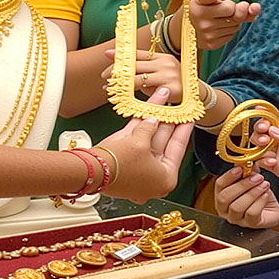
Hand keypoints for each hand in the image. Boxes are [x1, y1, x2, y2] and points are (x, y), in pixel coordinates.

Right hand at [95, 88, 191, 202]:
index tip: (190, 118)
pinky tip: (148, 108)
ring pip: (149, 138)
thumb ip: (151, 128)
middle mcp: (152, 176)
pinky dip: (141, 123)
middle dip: (169, 121)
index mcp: (164, 179)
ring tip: (163, 99)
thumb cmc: (118, 165)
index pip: (179, 148)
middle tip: (177, 106)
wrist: (88, 171)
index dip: (184, 130)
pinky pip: (136, 138)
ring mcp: (138, 168)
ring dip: (155, 118)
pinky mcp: (123, 159)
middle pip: (163, 142)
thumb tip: (154, 119)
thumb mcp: (141, 143)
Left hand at [101, 49, 184, 101]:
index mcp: (161, 57)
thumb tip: (122, 71)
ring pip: (138, 79)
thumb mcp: (162, 71)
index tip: (107, 54)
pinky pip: (148, 92)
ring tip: (111, 88)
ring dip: (122, 84)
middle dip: (117, 71)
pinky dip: (134, 95)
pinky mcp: (171, 89)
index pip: (138, 53)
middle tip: (104, 76)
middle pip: (135, 65)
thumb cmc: (174, 83)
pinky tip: (125, 98)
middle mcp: (164, 63)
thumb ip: (146, 69)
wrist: (197, 93)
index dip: (122, 53)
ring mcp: (168, 75)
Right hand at [174, 0, 260, 50]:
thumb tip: (255, 7)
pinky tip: (220, 27)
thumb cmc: (196, 11)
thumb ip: (227, 0)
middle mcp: (201, 21)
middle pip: (233, 12)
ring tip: (220, 18)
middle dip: (234, 8)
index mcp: (197, 6)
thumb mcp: (203, 0)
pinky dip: (230, 29)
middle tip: (226, 8)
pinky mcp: (212, 44)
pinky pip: (232, 34)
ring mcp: (207, 34)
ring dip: (233, 20)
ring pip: (235, 24)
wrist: (180, 31)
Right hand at [213, 165, 278, 229]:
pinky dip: (259, 202)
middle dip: (242, 185)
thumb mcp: (253, 178)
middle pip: (225, 197)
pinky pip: (251, 214)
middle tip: (257, 177)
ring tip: (264, 184)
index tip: (239, 169)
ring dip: (252, 193)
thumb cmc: (259, 195)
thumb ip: (248, 169)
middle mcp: (225, 208)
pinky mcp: (249, 224)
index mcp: (222, 195)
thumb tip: (246, 159)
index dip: (228, 176)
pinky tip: (265, 195)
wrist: (272, 210)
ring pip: (237, 206)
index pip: (219, 185)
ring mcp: (236, 219)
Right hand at [241, 113, 278, 205]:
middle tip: (263, 132)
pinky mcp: (278, 168)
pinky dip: (262, 159)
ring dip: (258, 142)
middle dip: (261, 128)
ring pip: (261, 144)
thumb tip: (273, 130)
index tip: (257, 111)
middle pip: (267, 129)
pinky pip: (263, 161)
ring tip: (265, 144)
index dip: (267, 114)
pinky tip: (272, 162)